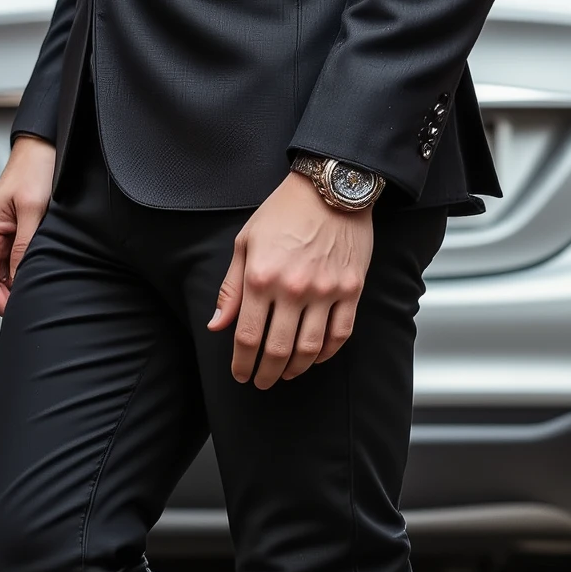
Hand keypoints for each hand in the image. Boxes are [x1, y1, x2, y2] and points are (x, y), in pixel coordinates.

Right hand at [0, 134, 56, 314]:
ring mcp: (1, 235)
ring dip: (21, 283)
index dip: (0, 302)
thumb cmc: (34, 169)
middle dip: (12, 296)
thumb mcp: (32, 208)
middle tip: (39, 304)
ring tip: (44, 290)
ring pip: (6, 272)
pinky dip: (27, 269)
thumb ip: (24, 244)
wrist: (42, 147)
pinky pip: (16, 259)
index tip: (20, 312)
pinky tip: (44, 272)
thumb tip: (20, 277)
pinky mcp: (14, 231)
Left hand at [208, 172, 373, 387]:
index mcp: (261, 278)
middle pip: (277, 350)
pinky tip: (316, 357)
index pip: (248, 337)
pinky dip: (327, 353)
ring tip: (286, 373)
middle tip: (261, 382)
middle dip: (266, 374)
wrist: (330, 189)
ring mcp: (326, 291)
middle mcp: (293, 289)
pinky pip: (340, 334)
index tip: (240, 374)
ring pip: (310, 349)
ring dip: (295, 369)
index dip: (242, 364)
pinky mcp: (351, 290)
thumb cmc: (283, 212)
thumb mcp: (245, 243)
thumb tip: (218, 326)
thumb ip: (231, 288)